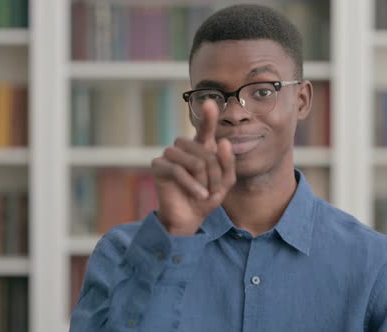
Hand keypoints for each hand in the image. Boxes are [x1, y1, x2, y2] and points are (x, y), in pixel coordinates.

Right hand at [151, 100, 235, 235]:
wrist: (189, 218)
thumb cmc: (206, 197)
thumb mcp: (225, 182)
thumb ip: (227, 162)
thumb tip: (222, 141)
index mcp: (201, 148)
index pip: (205, 129)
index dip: (208, 117)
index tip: (210, 102)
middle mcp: (184, 148)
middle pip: (204, 151)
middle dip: (214, 172)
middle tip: (213, 190)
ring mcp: (169, 155)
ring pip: (193, 160)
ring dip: (203, 179)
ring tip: (204, 192)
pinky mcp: (158, 166)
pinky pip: (179, 170)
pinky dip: (192, 185)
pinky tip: (199, 195)